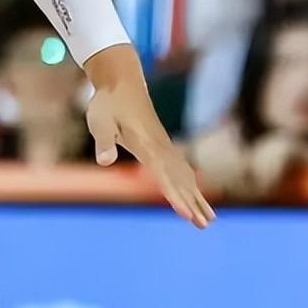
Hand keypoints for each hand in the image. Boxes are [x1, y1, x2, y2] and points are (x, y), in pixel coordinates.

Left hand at [87, 85, 215, 227]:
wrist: (121, 82)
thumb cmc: (107, 103)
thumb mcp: (99, 121)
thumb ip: (103, 141)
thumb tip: (105, 161)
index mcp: (145, 144)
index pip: (162, 175)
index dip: (174, 195)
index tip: (185, 214)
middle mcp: (160, 147)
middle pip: (178, 179)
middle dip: (191, 203)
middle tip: (204, 225)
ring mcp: (164, 145)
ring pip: (183, 175)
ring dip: (196, 197)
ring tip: (209, 220)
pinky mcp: (162, 144)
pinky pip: (180, 168)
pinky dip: (191, 184)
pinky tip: (197, 196)